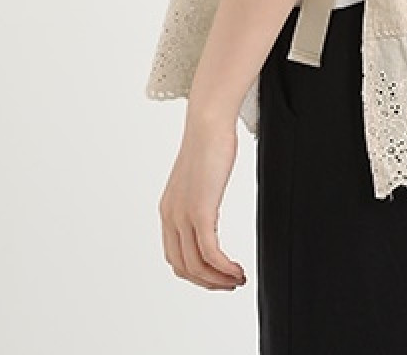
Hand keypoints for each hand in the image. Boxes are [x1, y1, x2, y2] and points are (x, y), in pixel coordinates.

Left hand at [158, 114, 247, 291]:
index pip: (175, 257)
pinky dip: (224, 268)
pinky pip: (210, 254)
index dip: (196, 273)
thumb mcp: (200, 178)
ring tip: (237, 279)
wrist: (208, 122)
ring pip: (197, 266)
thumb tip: (210, 209)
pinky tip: (238, 270)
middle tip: (230, 284)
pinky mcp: (200, 211)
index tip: (218, 276)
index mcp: (168, 211)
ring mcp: (183, 216)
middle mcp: (171, 217)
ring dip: (218, 279)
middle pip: (184, 268)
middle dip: (208, 282)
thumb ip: (200, 198)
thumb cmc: (210, 143)